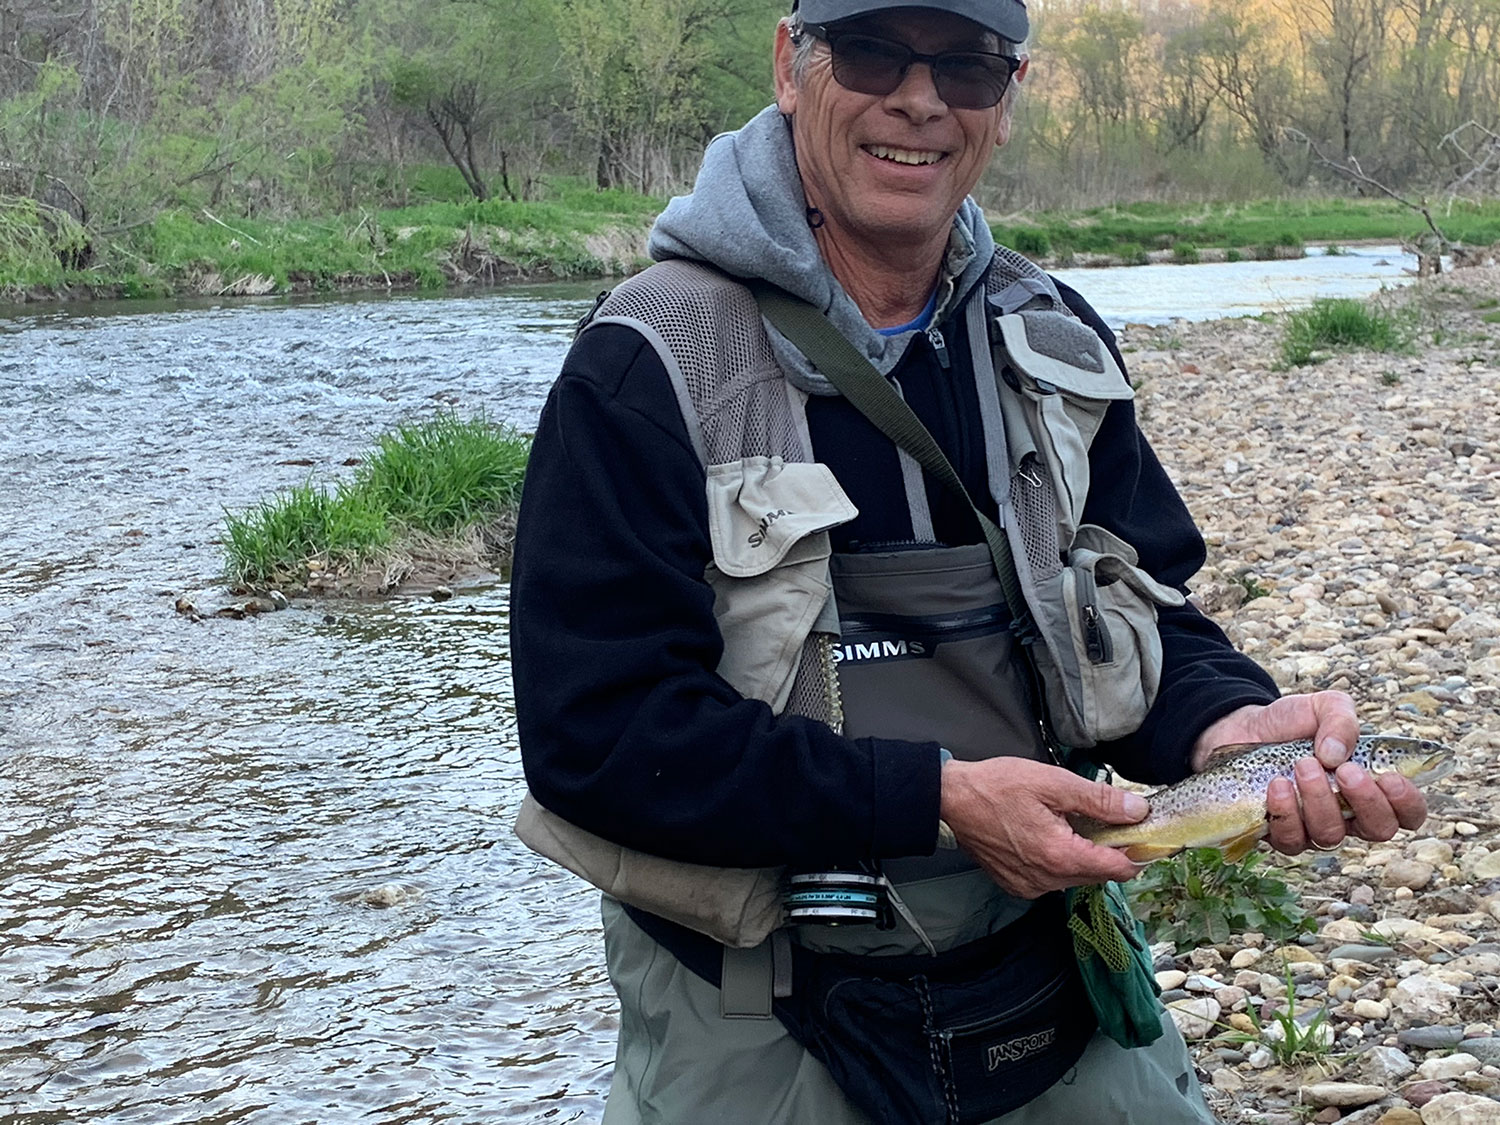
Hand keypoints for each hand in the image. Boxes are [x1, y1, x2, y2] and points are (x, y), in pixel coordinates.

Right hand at [939, 757, 1147, 897]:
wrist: (949, 799)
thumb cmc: (997, 786)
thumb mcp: (1052, 783)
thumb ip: (1099, 800)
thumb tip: (1137, 811)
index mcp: (1060, 857)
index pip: (1119, 869)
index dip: (1139, 852)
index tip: (1147, 834)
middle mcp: (1047, 881)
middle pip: (1099, 875)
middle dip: (1110, 851)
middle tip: (1107, 819)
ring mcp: (1030, 886)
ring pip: (1076, 877)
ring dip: (1084, 855)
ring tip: (1072, 823)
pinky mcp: (1017, 885)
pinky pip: (1053, 879)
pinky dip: (1060, 861)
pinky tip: (1049, 835)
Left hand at [1191, 691, 1427, 854]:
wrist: (1242, 729)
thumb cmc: (1292, 723)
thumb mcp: (1323, 707)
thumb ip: (1341, 720)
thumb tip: (1336, 755)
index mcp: (1370, 786)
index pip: (1407, 813)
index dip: (1408, 804)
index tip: (1390, 778)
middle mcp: (1349, 813)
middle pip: (1378, 830)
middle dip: (1366, 802)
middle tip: (1345, 771)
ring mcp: (1314, 827)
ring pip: (1331, 834)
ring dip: (1319, 800)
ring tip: (1303, 766)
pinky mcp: (1281, 833)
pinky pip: (1291, 838)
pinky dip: (1286, 811)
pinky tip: (1276, 785)